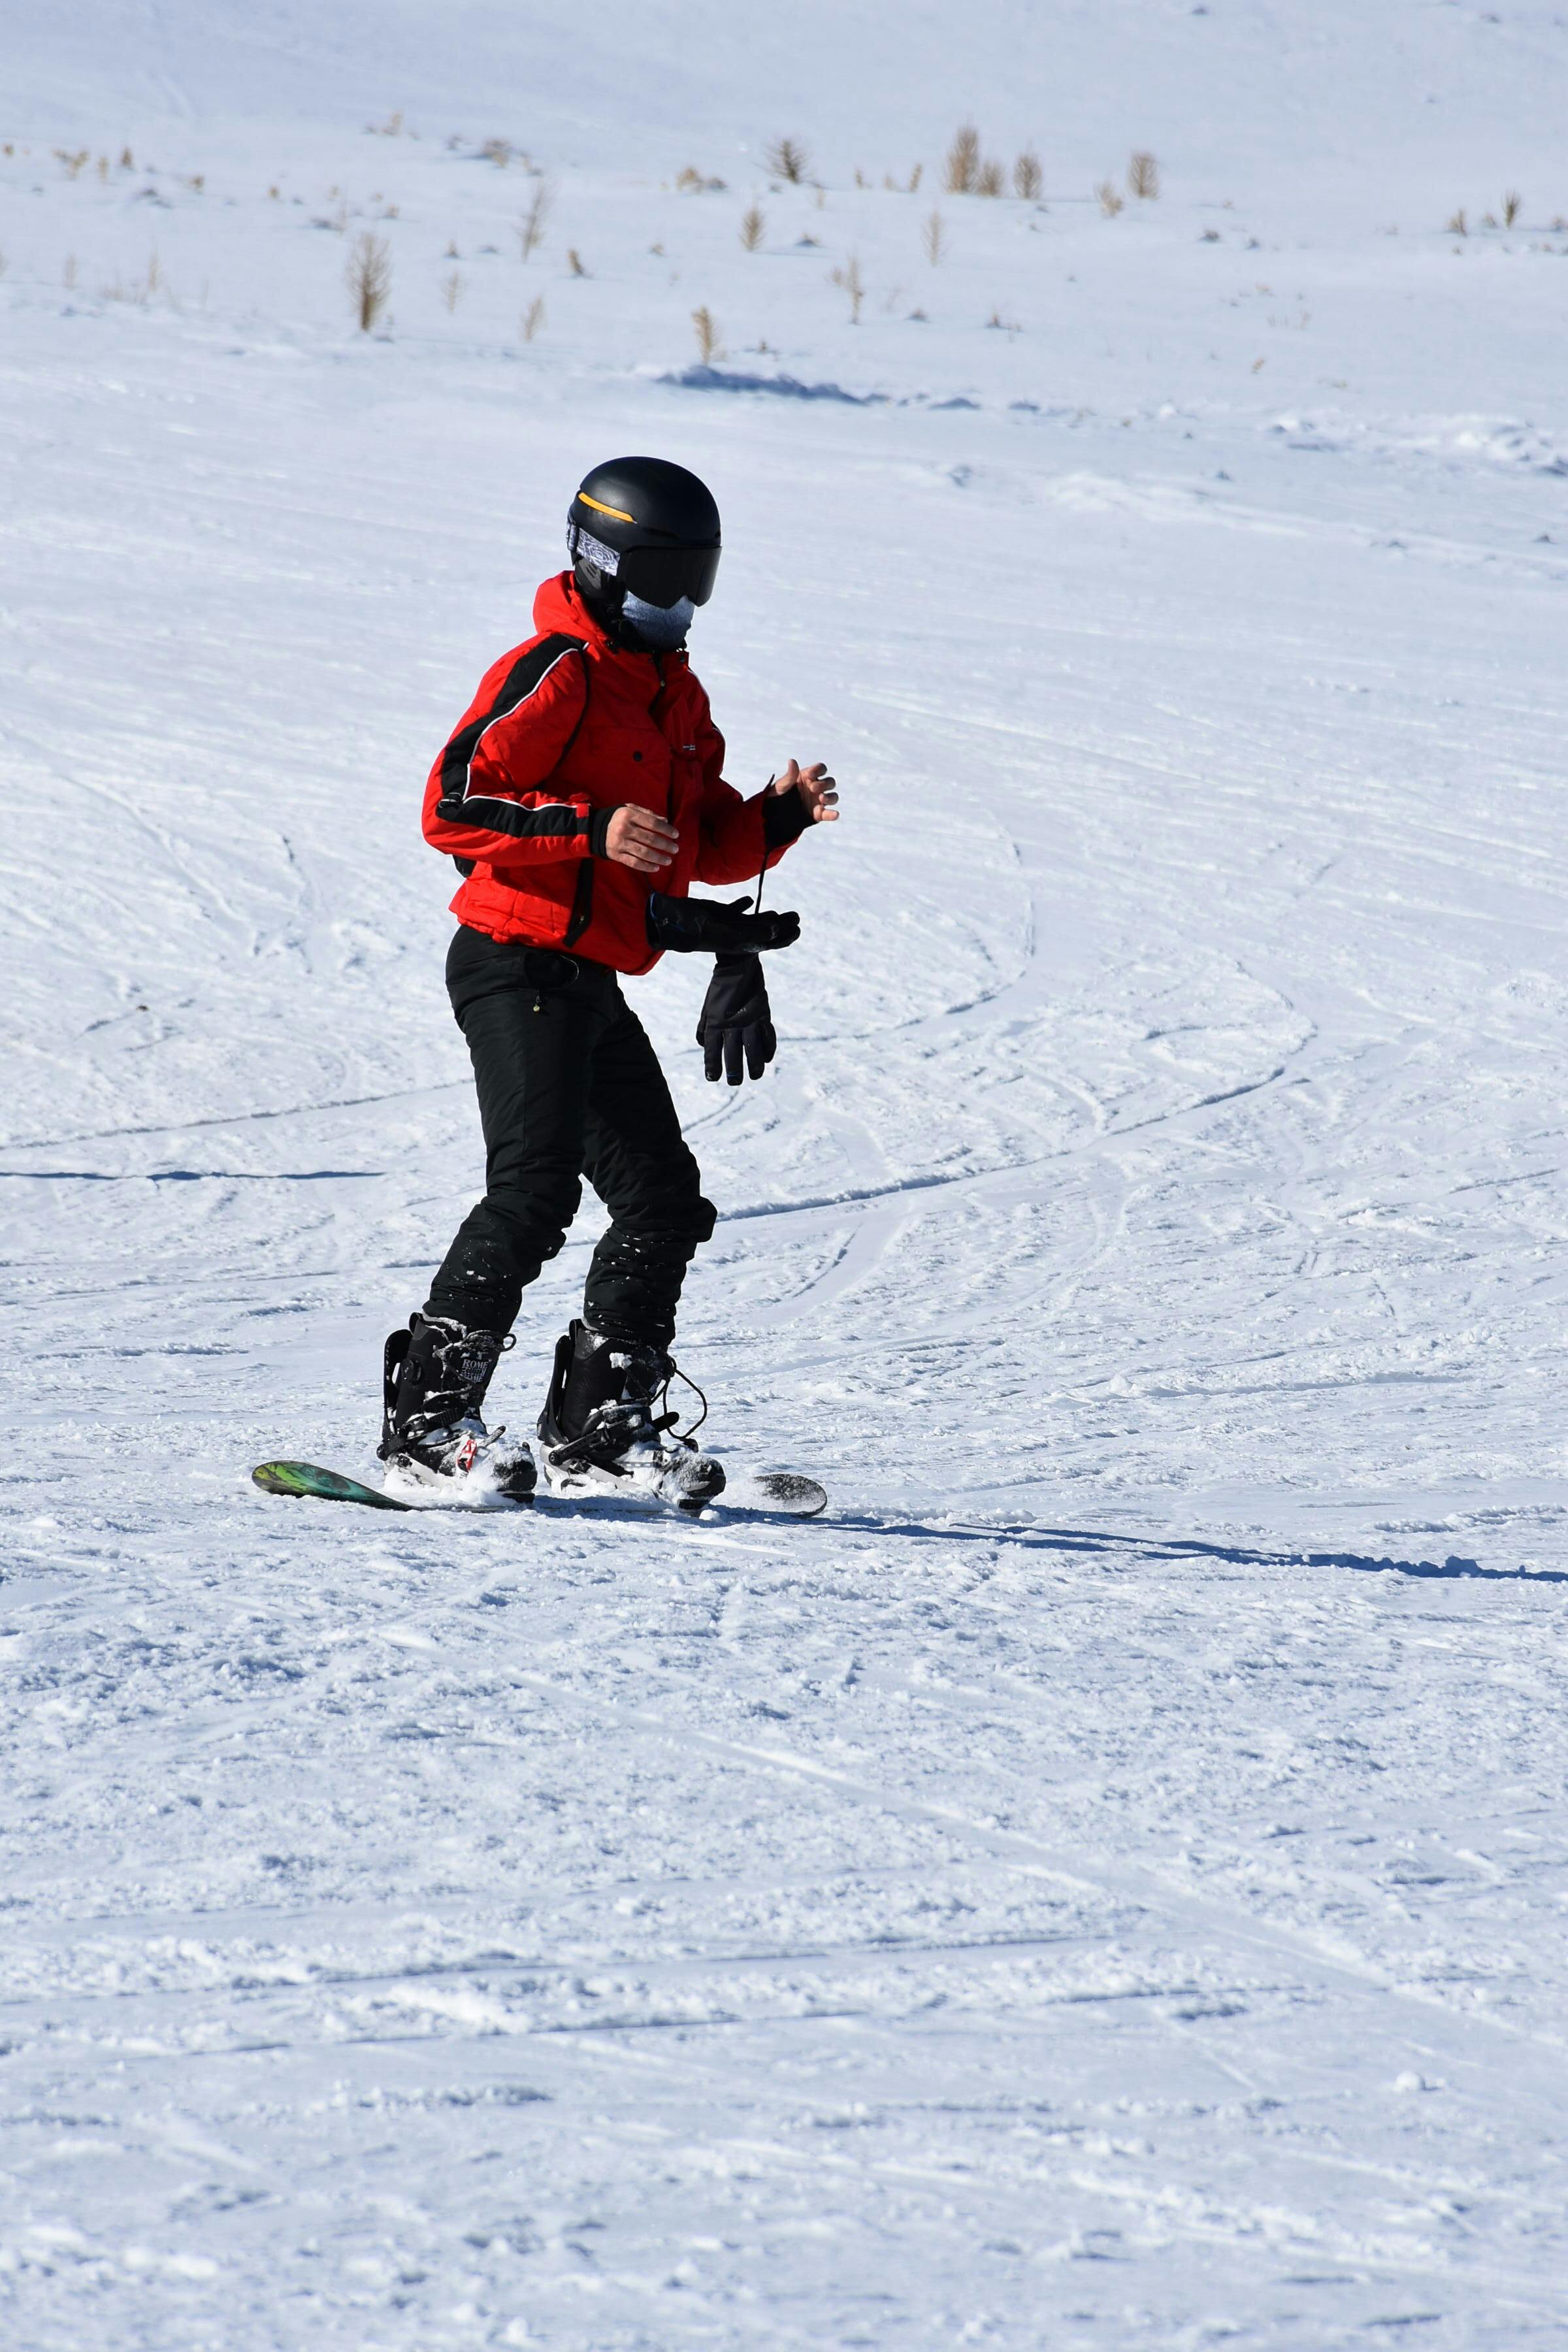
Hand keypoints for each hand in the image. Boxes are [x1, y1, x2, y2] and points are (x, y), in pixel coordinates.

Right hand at [604, 805, 679, 873]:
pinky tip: (656, 868)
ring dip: (658, 858)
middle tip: (675, 849)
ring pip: (644, 852)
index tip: (676, 835)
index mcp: (629, 815)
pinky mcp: (616, 855)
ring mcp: (620, 843)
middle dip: (665, 845)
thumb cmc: (617, 818)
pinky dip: (646, 866)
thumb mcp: (630, 809)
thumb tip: (665, 821)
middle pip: (650, 839)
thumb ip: (648, 814)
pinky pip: (634, 863)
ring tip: (668, 860)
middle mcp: (624, 828)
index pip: (653, 823)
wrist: (594, 829)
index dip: (666, 830)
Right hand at [647, 891, 800, 954]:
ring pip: (751, 921)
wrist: (673, 922)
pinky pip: (734, 910)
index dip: (784, 937)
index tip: (798, 929)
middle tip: (796, 916)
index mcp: (741, 943)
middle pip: (763, 930)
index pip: (768, 941)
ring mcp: (727, 924)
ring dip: (767, 917)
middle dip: (781, 925)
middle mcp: (736, 934)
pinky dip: (743, 905)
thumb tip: (776, 930)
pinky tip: (749, 900)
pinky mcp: (717, 913)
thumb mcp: (729, 934)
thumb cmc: (700, 931)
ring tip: (781, 912)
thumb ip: (753, 932)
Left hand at [696, 952, 776, 1084]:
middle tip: (734, 1082)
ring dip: (754, 1064)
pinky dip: (768, 1048)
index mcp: (714, 1021)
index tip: (712, 1078)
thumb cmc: (719, 989)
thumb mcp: (707, 1008)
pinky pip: (767, 1036)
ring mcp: (749, 1019)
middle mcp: (731, 1023)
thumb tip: (702, 1044)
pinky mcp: (763, 1015)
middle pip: (732, 1052)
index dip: (712, 1064)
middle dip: (733, 1070)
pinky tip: (766, 1058)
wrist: (738, 966)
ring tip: (754, 1076)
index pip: (711, 1048)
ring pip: (752, 1047)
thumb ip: (703, 1027)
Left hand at [772, 757, 838, 824]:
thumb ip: (789, 776)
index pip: (821, 769)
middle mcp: (816, 788)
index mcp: (808, 777)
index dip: (818, 770)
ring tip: (821, 798)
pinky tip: (834, 814)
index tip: (808, 775)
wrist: (772, 815)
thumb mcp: (781, 786)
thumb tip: (792, 761)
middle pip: (830, 782)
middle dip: (824, 784)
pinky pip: (829, 814)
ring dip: (830, 797)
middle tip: (812, 788)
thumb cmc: (777, 796)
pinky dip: (833, 814)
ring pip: (833, 796)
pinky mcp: (818, 815)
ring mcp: (818, 801)